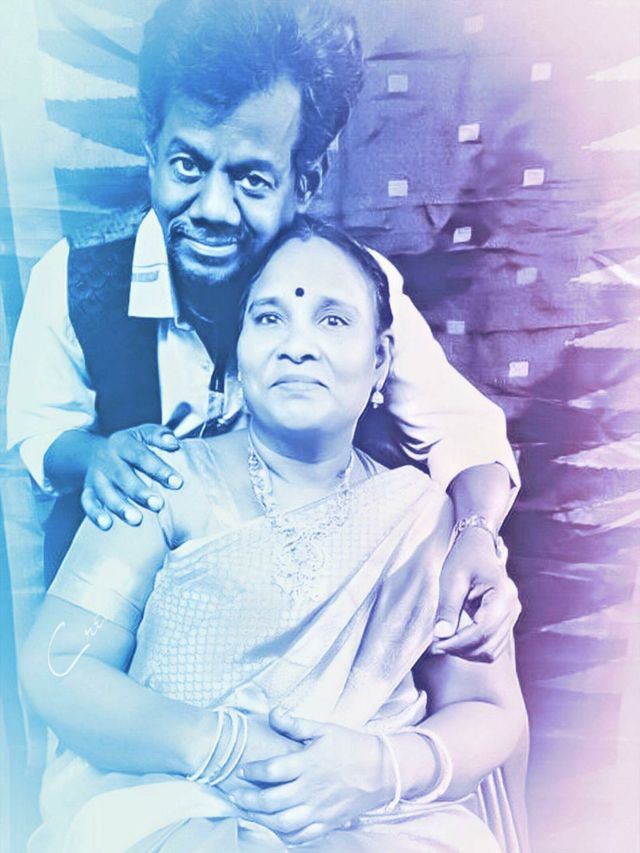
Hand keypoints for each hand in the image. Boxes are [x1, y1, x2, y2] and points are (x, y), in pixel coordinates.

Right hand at [81, 424, 182, 528]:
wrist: (94, 451)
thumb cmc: (130, 446)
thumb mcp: (143, 433)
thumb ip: (159, 435)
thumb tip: (174, 443)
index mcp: (123, 443)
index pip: (141, 456)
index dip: (159, 469)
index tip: (177, 483)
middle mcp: (108, 460)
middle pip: (123, 476)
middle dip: (140, 492)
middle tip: (158, 504)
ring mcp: (96, 477)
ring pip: (106, 492)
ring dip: (120, 507)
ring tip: (137, 520)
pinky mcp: (88, 491)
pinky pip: (88, 503)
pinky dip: (96, 514)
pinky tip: (107, 525)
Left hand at [229, 710, 389, 844]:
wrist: (382, 770)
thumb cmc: (351, 746)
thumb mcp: (323, 729)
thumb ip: (295, 724)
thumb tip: (273, 713)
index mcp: (308, 763)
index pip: (272, 770)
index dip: (253, 771)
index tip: (242, 771)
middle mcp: (310, 790)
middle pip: (271, 801)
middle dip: (248, 800)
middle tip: (234, 795)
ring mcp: (319, 810)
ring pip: (282, 823)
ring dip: (261, 819)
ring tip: (249, 812)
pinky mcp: (327, 823)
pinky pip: (301, 836)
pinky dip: (284, 836)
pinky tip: (274, 828)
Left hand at [431, 527, 520, 661]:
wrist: (477, 546)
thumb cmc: (465, 558)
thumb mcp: (452, 580)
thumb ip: (448, 608)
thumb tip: (442, 635)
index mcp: (503, 594)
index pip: (482, 630)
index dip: (458, 642)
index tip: (436, 645)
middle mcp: (513, 607)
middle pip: (488, 643)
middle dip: (460, 649)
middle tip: (436, 646)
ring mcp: (512, 616)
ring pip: (491, 650)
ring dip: (467, 652)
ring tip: (444, 643)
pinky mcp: (506, 621)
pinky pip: (492, 645)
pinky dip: (474, 649)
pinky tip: (456, 641)